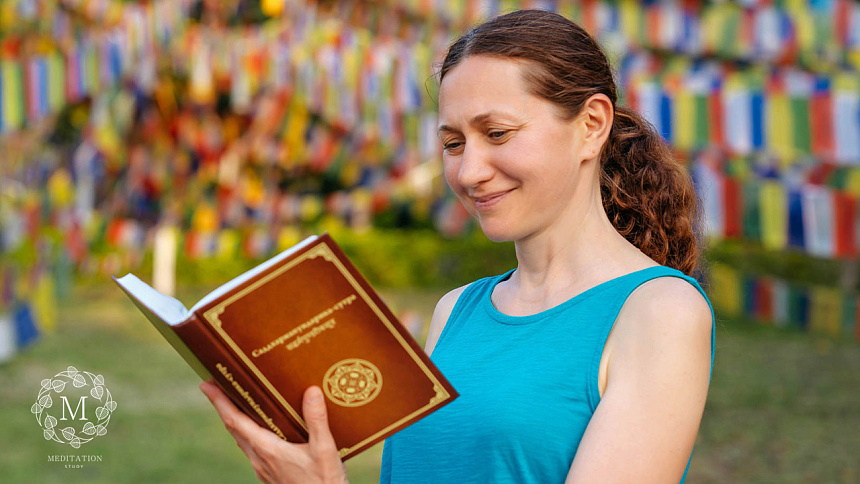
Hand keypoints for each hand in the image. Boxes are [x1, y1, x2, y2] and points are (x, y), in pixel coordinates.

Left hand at [200, 380, 348, 483]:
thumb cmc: (323, 482)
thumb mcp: (324, 449)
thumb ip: (316, 419)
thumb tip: (311, 391)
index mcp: (267, 449)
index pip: (234, 421)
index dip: (219, 402)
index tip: (206, 385)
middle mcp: (259, 458)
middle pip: (233, 428)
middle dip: (223, 405)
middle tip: (218, 384)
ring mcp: (262, 467)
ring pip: (241, 439)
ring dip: (235, 419)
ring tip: (236, 401)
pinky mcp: (269, 473)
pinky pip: (251, 448)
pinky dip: (247, 431)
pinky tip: (260, 427)